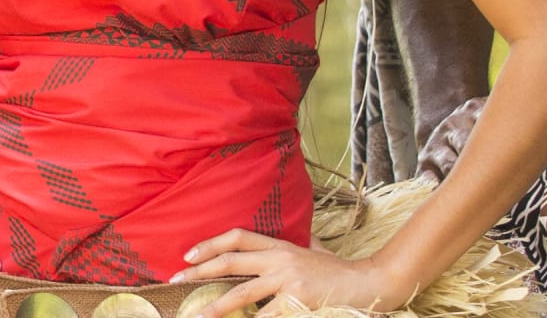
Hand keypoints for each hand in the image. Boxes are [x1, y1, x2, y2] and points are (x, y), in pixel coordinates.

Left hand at [169, 230, 420, 312]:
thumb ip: (296, 249)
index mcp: (282, 246)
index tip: (187, 254)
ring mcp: (288, 281)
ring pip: (242, 294)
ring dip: (216, 307)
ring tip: (197, 317)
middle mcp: (281, 259)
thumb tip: (285, 242)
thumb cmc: (340, 273)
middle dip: (200, 271)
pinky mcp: (296, 302)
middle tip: (176, 280)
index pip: (238, 236)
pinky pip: (265, 317)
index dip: (211, 243)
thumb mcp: (315, 253)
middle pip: (231, 262)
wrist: (370, 284)